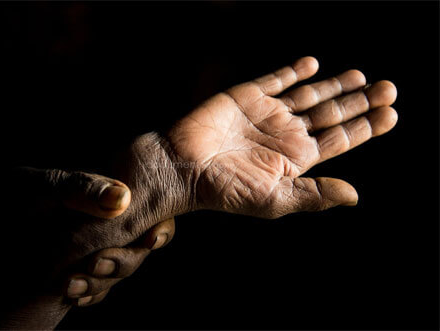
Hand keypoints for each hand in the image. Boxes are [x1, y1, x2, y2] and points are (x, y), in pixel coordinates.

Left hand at [0, 167, 172, 328]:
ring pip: (117, 271)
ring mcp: (88, 249)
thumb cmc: (2, 202)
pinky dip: (90, 293)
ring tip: (71, 285)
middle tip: (96, 264)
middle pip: (136, 247)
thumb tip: (121, 198)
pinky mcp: (74, 271)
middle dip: (123, 260)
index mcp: (100, 198)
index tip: (150, 239)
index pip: (144, 212)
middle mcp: (100, 224)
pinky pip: (97, 288)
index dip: (156, 227)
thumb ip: (79, 188)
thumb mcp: (38, 188)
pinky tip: (73, 294)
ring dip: (103, 280)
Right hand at [115, 56, 396, 237]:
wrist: (183, 168)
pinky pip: (275, 80)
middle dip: (360, 102)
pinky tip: (313, 65)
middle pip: (331, 114)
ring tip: (361, 77)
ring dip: (335, 85)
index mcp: (296, 158)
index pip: (339, 140)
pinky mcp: (246, 97)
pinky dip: (293, 71)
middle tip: (388, 89)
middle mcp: (286, 133)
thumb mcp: (275, 199)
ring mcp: (267, 113)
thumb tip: (355, 196)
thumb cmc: (226, 190)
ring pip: (309, 95)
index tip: (391, 114)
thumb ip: (314, 194)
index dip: (365, 128)